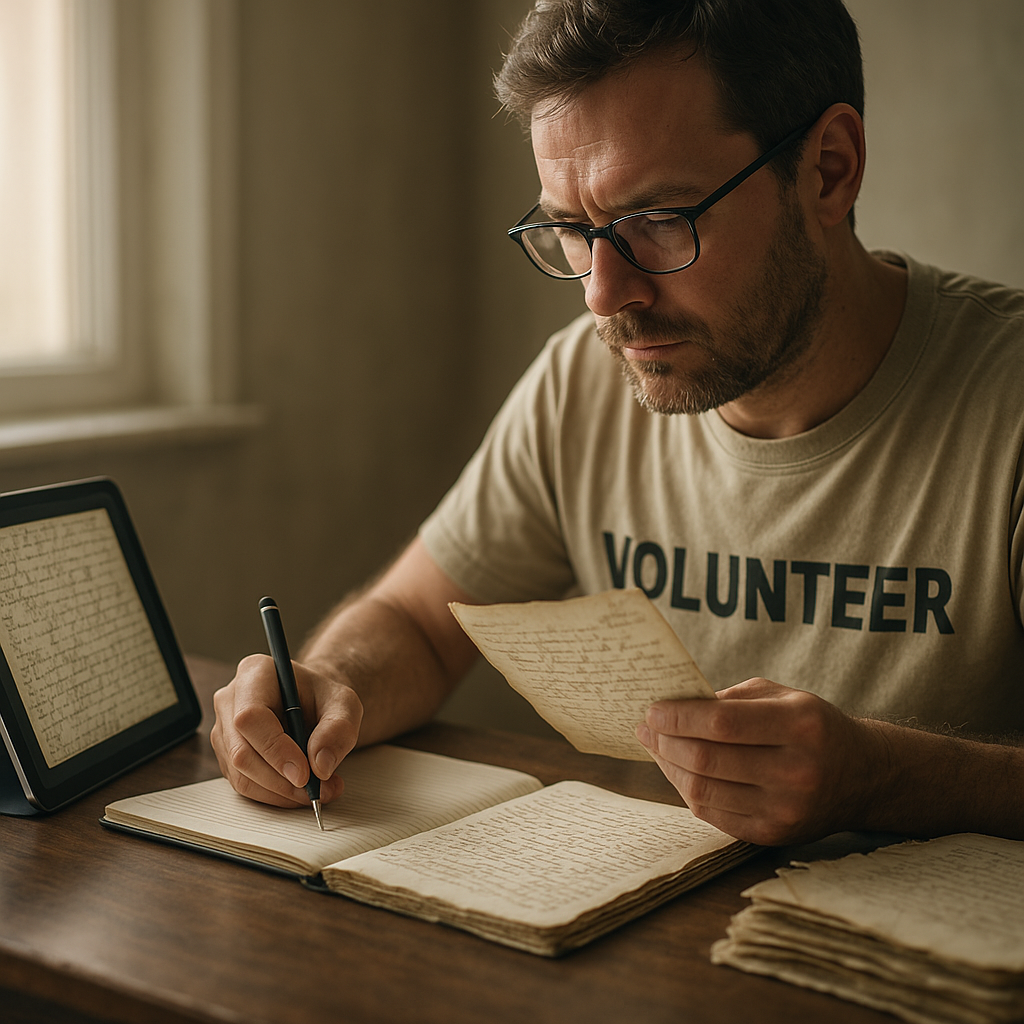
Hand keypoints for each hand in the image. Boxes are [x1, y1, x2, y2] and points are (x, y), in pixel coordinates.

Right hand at [211, 654, 362, 806]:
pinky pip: (244, 785)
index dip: (275, 749)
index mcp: (255, 673)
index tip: (305, 774)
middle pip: (241, 751)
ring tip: (319, 790)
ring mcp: (225, 730)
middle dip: (282, 780)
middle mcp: (230, 699)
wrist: (315, 707)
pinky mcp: (228, 756)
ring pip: (242, 774)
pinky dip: (275, 795)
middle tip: (318, 790)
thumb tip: (320, 765)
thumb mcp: (345, 704)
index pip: (251, 717)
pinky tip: (301, 790)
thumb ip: (338, 729)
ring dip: (281, 792)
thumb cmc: (325, 699)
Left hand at [635, 677, 889, 844]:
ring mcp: (786, 809)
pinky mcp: (773, 834)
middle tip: (645, 727)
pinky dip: (688, 790)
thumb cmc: (811, 726)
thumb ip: (731, 699)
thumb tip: (674, 706)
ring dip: (670, 766)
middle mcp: (796, 771)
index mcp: (800, 726)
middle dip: (666, 741)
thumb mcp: (782, 696)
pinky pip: (713, 814)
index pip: (722, 724)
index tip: (651, 710)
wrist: (862, 776)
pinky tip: (679, 771)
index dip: (679, 717)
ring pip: (703, 791)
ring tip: (657, 747)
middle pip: (707, 759)